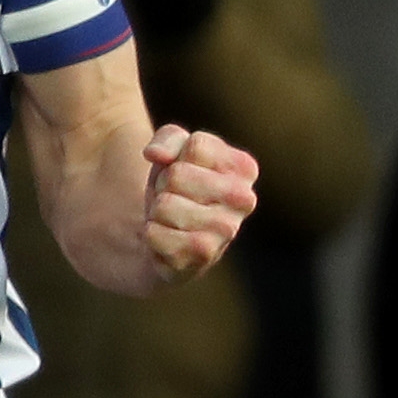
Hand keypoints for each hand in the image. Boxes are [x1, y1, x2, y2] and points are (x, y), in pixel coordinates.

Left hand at [138, 124, 257, 283]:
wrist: (163, 234)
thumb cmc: (176, 186)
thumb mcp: (173, 150)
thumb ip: (168, 139)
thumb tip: (156, 155)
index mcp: (245, 169)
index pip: (195, 146)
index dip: (176, 157)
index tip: (182, 172)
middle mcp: (244, 201)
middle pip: (178, 175)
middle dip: (164, 184)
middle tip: (173, 198)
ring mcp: (226, 232)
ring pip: (165, 205)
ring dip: (157, 211)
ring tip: (170, 218)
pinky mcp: (202, 259)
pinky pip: (158, 236)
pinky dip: (151, 234)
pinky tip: (165, 240)